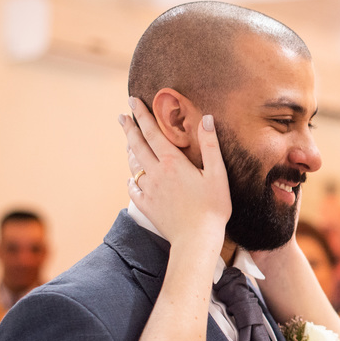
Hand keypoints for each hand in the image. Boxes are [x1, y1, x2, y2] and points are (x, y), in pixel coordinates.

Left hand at [120, 98, 230, 244]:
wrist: (196, 239)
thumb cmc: (212, 207)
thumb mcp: (218, 174)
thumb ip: (211, 145)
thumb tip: (207, 119)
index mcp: (172, 162)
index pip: (152, 132)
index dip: (141, 115)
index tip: (132, 101)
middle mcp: (156, 173)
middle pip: (137, 145)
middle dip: (128, 128)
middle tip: (121, 116)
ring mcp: (149, 191)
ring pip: (133, 165)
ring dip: (129, 150)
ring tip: (127, 142)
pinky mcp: (147, 206)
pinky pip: (133, 188)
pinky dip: (131, 179)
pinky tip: (132, 178)